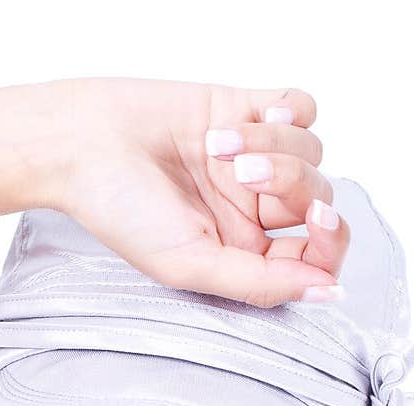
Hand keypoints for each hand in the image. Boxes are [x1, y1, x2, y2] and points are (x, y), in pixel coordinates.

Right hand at [46, 76, 349, 308]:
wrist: (84, 144)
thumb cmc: (123, 212)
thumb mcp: (190, 264)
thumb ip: (262, 284)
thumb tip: (328, 291)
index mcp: (245, 254)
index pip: (315, 256)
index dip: (330, 242)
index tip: (316, 223)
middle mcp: (255, 210)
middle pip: (319, 198)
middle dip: (292, 184)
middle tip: (245, 176)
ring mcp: (254, 159)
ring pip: (312, 151)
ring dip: (274, 144)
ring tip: (217, 146)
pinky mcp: (246, 109)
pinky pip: (301, 107)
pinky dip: (286, 111)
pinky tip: (248, 117)